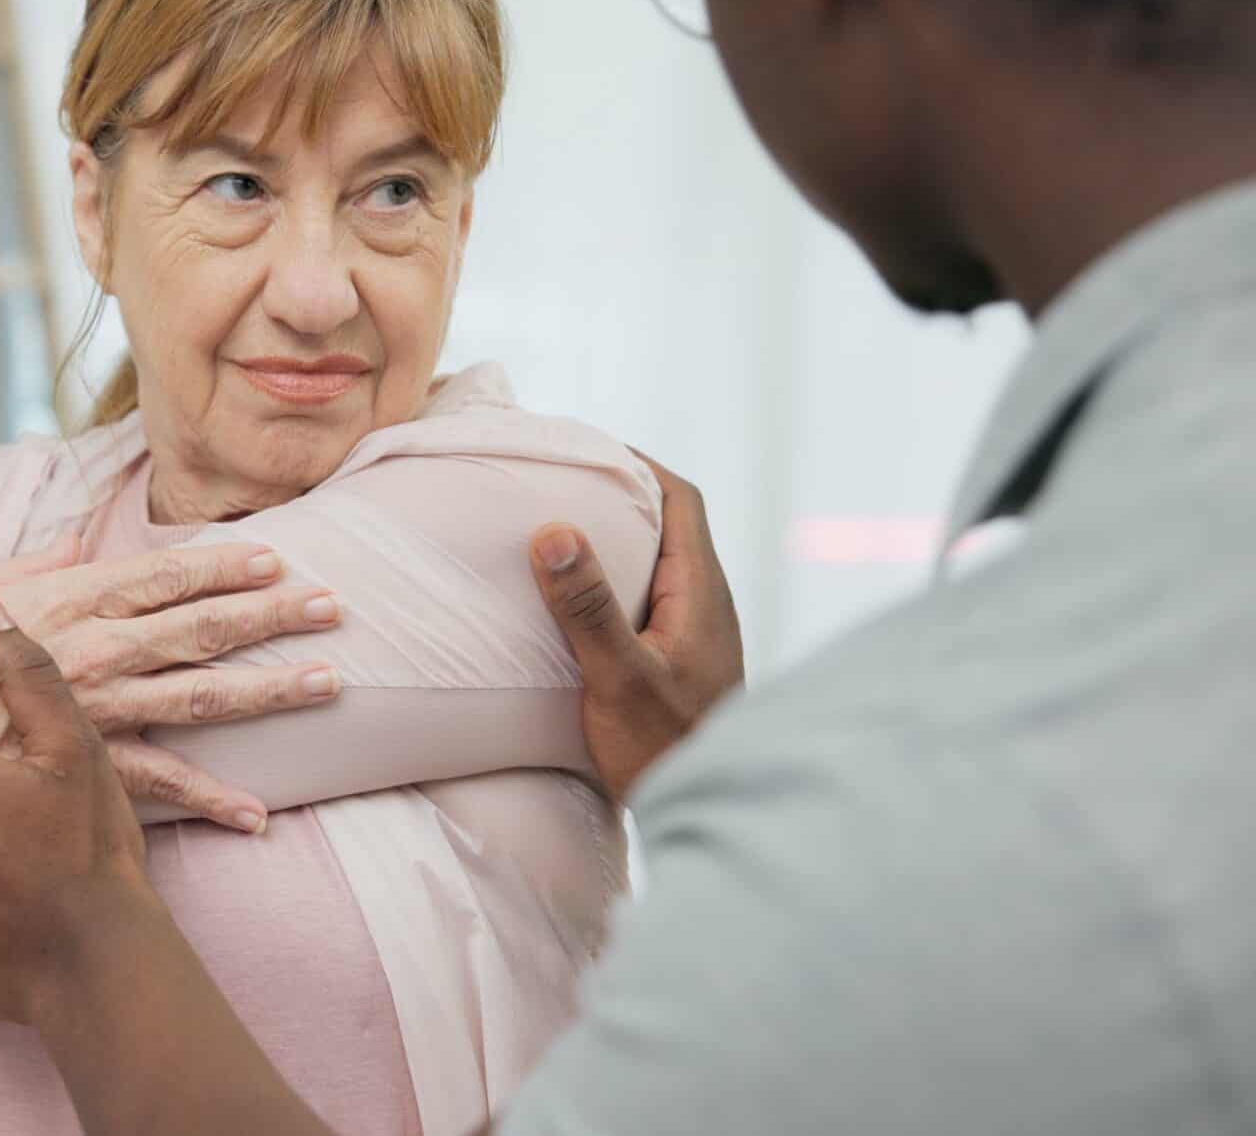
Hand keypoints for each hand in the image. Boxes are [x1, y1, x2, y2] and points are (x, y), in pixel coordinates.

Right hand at [0, 536, 341, 830]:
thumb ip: (26, 568)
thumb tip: (76, 541)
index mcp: (66, 605)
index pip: (158, 576)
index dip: (220, 565)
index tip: (275, 556)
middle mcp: (93, 655)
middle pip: (198, 629)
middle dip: (269, 615)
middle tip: (332, 606)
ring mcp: (95, 716)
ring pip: (198, 697)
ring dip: (267, 690)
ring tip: (326, 682)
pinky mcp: (84, 773)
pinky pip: (160, 786)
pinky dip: (211, 801)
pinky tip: (258, 812)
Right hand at [529, 453, 744, 799]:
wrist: (711, 813)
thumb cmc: (669, 749)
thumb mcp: (619, 678)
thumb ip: (588, 608)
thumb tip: (555, 530)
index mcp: (701, 592)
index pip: (681, 499)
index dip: (637, 463)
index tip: (585, 447)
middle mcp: (704, 604)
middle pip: (666, 524)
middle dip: (615, 495)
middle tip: (555, 481)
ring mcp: (692, 634)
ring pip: (653, 564)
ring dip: (609, 541)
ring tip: (550, 530)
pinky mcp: (675, 661)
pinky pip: (642, 599)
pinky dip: (607, 583)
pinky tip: (565, 601)